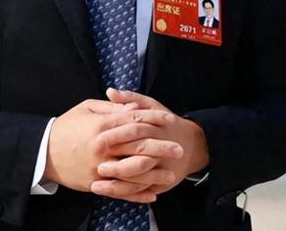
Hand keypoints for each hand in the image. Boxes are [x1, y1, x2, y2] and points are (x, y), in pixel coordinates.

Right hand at [44, 98, 180, 201]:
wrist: (44, 152)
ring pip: (133, 171)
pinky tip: (152, 194)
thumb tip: (134, 108)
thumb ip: (112, 108)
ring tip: (171, 174)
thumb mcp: (86, 108)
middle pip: (138, 145)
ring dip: (154, 173)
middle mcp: (103, 146)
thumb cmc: (67, 126)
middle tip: (179, 149)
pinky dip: (137, 194)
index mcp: (102, 126)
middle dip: (161, 146)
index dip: (154, 118)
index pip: (134, 120)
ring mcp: (100, 167)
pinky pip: (120, 191)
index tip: (169, 119)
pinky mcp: (95, 183)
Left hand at [90, 89, 208, 197]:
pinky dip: (124, 194)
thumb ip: (130, 98)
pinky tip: (108, 193)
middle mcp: (159, 150)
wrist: (190, 145)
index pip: (135, 133)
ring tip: (95, 185)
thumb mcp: (151, 105)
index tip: (98, 142)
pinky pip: (140, 192)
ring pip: (137, 181)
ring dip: (115, 185)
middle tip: (97, 168)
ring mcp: (159, 170)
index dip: (116, 137)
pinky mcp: (159, 184)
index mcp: (155, 128)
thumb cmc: (165, 124)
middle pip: (137, 160)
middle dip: (116, 166)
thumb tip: (110, 91)